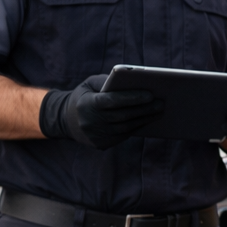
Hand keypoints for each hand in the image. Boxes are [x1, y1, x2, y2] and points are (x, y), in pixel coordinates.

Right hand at [38, 74, 162, 149]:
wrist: (64, 120)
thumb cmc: (85, 96)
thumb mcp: (91, 84)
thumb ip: (109, 82)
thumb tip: (135, 82)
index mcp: (87, 104)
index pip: (112, 101)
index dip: (132, 98)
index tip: (151, 94)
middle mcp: (90, 122)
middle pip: (123, 115)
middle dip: (145, 109)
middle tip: (162, 103)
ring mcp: (96, 135)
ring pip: (126, 127)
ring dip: (145, 119)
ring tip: (160, 110)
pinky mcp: (101, 144)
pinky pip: (124, 135)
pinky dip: (138, 126)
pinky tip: (149, 119)